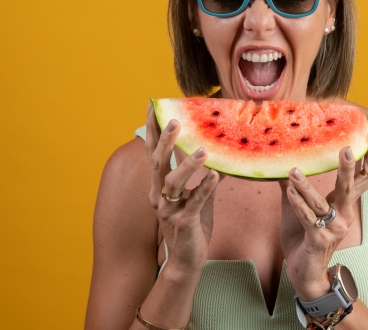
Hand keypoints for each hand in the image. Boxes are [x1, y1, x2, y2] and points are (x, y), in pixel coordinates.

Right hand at [145, 102, 223, 276]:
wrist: (187, 261)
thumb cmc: (192, 226)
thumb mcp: (196, 196)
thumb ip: (201, 176)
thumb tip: (215, 153)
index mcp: (158, 186)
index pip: (153, 153)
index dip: (151, 130)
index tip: (152, 107)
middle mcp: (159, 196)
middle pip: (157, 163)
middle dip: (164, 141)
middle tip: (175, 122)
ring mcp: (170, 210)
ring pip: (173, 182)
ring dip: (188, 165)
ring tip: (204, 151)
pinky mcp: (184, 222)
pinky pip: (194, 202)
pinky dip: (204, 188)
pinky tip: (216, 176)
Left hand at [278, 133, 367, 299]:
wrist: (305, 273)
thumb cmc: (303, 238)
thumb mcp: (299, 209)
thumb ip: (295, 188)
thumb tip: (282, 165)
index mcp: (343, 205)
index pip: (364, 177)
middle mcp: (343, 215)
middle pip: (351, 187)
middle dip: (348, 167)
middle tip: (345, 148)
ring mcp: (333, 228)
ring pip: (321, 202)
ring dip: (305, 186)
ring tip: (293, 170)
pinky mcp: (319, 239)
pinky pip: (307, 218)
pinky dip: (297, 204)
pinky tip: (288, 190)